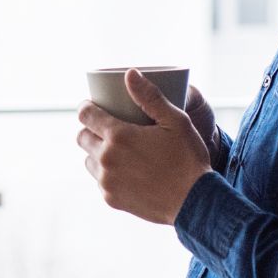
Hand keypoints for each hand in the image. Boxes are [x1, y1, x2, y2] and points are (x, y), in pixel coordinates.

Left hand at [74, 68, 211, 224]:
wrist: (195, 203)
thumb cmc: (188, 159)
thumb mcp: (175, 121)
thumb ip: (150, 96)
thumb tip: (129, 73)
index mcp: (118, 136)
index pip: (85, 115)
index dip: (87, 107)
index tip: (95, 106)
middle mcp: (106, 159)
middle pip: (82, 137)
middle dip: (91, 129)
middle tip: (109, 129)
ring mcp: (107, 181)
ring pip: (89, 160)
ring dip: (98, 153)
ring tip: (118, 151)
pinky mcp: (111, 199)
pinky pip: (100, 181)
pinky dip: (108, 174)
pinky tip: (126, 172)